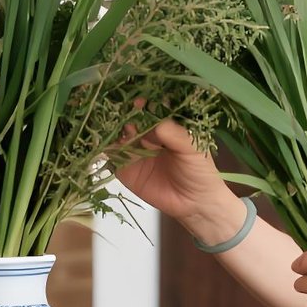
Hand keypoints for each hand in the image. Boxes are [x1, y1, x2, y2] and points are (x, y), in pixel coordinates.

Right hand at [113, 117, 240, 238]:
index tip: (139, 102)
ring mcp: (134, 152)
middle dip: (125, 116)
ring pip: (117, 136)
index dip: (143, 105)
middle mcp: (146, 135)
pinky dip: (106, 149)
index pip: (149, 110)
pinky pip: (112, 157)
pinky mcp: (125, 170)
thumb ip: (176, 135)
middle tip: (124, 116)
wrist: (196, 204)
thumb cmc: (200, 171)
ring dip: (114, 131)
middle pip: (130, 120)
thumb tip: (156, 122)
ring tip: (118, 130)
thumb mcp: (192, 149)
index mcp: (164, 126)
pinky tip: (106, 144)